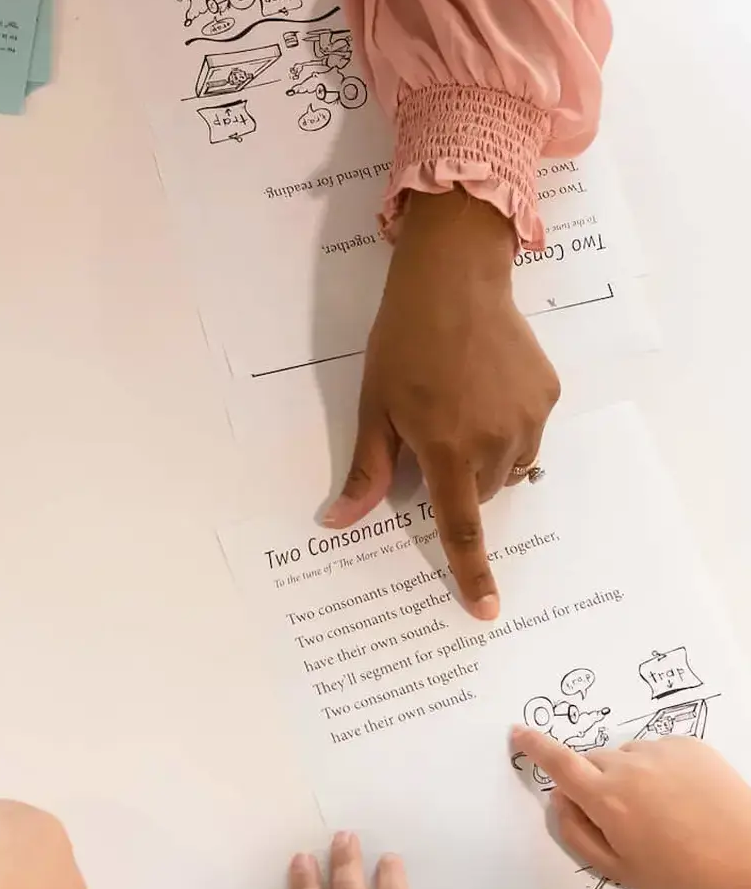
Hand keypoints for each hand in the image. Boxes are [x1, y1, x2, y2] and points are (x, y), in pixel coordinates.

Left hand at [326, 191, 558, 620]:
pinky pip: (529, 433)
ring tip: (461, 406)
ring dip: (486, 457)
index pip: (461, 527)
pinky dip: (508, 426)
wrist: (454, 278)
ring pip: (509, 467)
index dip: (471, 572)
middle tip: (433, 434)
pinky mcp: (548, 395)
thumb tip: (339, 522)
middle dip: (458, 480)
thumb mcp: (374, 406)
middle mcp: (495, 441)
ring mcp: (528, 418)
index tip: (484, 610)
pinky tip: (487, 386)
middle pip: (480, 493)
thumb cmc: (403, 341)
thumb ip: (366, 469)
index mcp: (447, 449)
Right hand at [514, 726, 750, 888]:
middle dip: (594, 782)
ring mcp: (660, 751)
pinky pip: (657, 750)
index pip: (557, 762)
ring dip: (629, 775)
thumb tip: (559, 801)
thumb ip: (576, 833)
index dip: (534, 745)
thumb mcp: (618, 869)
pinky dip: (658, 768)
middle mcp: (628, 766)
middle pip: (591, 761)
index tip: (519, 733)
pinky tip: (681, 796)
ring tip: (661, 809)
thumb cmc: (683, 870)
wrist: (749, 854)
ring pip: (624, 756)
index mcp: (606, 799)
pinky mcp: (688, 744)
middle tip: (621, 816)